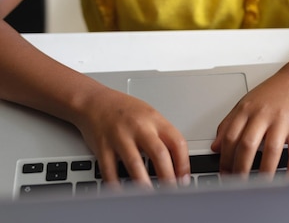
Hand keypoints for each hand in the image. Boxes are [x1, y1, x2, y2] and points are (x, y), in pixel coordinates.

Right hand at [75, 85, 189, 186]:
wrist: (94, 100)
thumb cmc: (123, 109)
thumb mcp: (148, 115)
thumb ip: (160, 135)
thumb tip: (176, 163)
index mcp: (154, 119)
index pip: (177, 142)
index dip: (184, 164)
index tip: (184, 179)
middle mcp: (139, 126)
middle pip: (159, 154)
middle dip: (168, 177)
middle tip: (171, 192)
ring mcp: (120, 136)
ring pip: (135, 164)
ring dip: (144, 184)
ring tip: (150, 197)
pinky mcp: (102, 146)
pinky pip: (110, 170)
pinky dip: (116, 185)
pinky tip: (122, 193)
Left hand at [211, 66, 288, 177]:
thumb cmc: (271, 93)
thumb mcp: (245, 104)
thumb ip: (228, 124)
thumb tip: (214, 147)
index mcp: (246, 109)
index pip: (230, 137)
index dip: (225, 159)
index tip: (223, 175)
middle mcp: (262, 114)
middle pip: (247, 145)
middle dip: (240, 169)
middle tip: (238, 187)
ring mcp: (281, 120)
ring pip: (270, 150)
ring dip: (264, 173)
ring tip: (260, 188)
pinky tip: (288, 179)